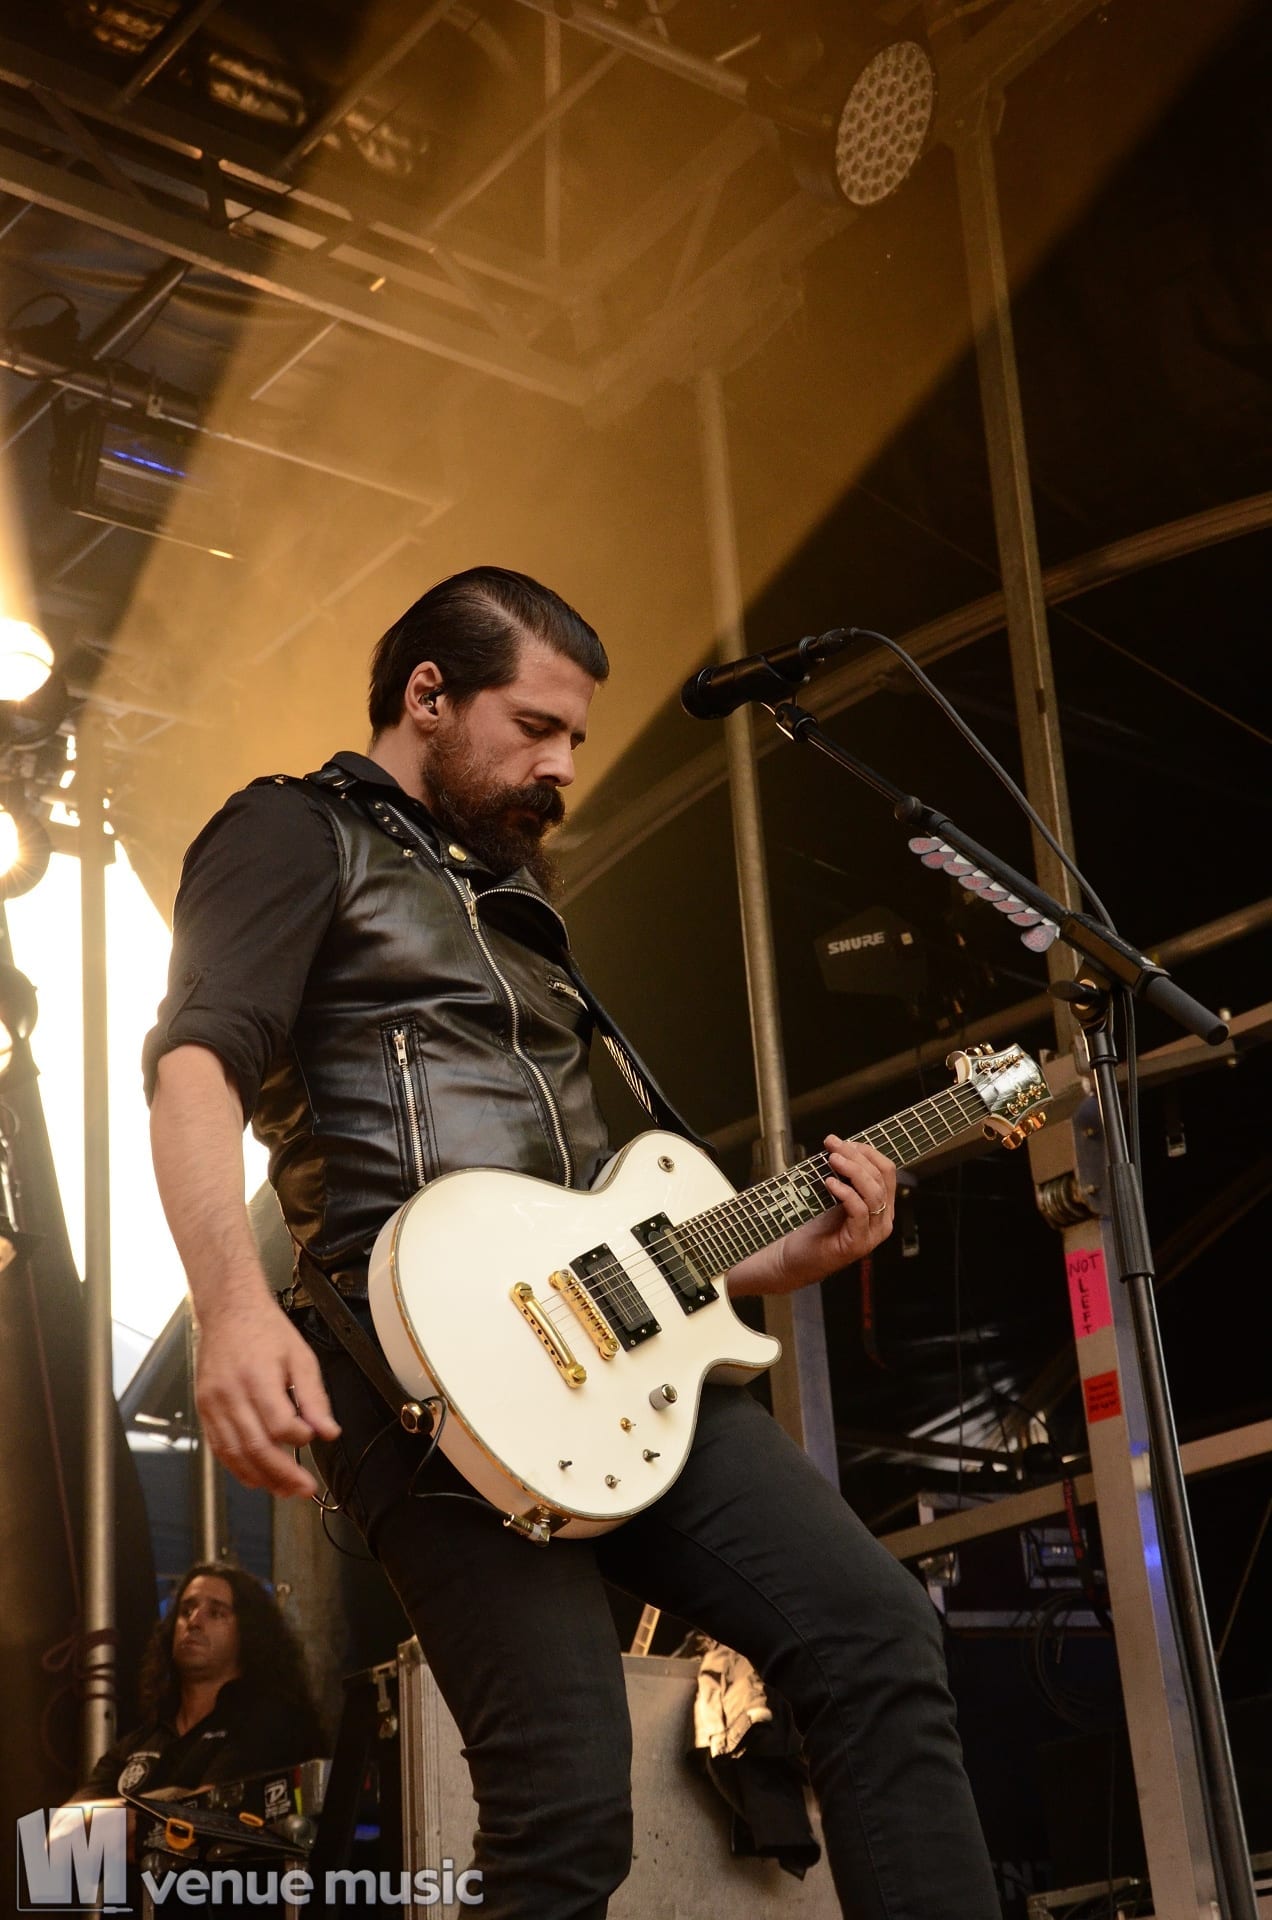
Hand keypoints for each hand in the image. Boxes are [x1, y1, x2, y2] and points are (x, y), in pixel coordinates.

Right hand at [195, 1292, 339, 1498]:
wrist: (229, 1311)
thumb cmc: (265, 1330)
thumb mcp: (301, 1356)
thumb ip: (314, 1397)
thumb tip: (328, 1431)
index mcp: (257, 1377)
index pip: (279, 1424)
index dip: (298, 1438)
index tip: (312, 1438)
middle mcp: (230, 1394)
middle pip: (256, 1446)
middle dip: (282, 1475)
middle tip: (304, 1489)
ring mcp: (213, 1404)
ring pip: (235, 1454)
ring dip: (261, 1478)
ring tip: (284, 1490)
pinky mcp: (204, 1410)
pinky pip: (219, 1448)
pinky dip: (238, 1468)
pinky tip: (256, 1477)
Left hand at [727, 1136, 895, 1296]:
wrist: (795, 1259)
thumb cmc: (815, 1227)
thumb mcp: (834, 1196)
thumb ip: (844, 1177)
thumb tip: (842, 1148)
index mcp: (882, 1206)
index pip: (887, 1171)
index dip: (868, 1152)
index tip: (845, 1141)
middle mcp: (883, 1220)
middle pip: (879, 1179)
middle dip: (856, 1156)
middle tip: (833, 1144)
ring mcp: (872, 1234)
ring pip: (873, 1193)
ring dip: (852, 1170)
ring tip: (832, 1158)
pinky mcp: (858, 1244)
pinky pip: (859, 1211)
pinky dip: (846, 1193)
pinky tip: (829, 1183)